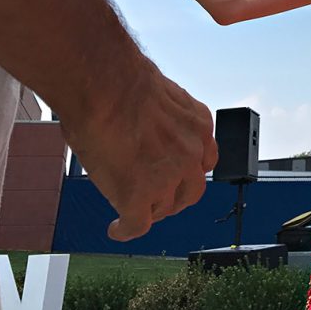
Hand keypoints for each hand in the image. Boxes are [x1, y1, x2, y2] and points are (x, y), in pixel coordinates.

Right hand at [61, 63, 217, 240]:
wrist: (106, 85)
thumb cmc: (121, 80)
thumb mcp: (162, 96)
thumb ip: (163, 119)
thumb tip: (144, 125)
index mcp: (198, 125)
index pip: (204, 160)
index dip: (188, 173)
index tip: (175, 177)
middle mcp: (191, 153)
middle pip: (190, 192)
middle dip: (173, 199)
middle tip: (155, 201)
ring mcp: (167, 178)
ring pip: (162, 208)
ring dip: (146, 211)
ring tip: (129, 211)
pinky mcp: (139, 196)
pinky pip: (136, 224)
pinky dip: (126, 229)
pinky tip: (116, 228)